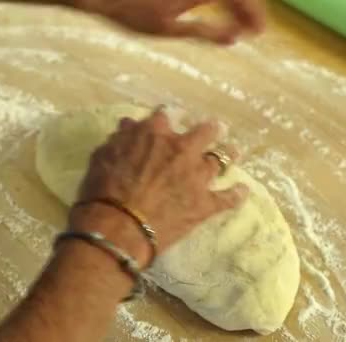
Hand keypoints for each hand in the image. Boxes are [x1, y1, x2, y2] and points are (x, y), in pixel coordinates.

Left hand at [69, 0, 264, 43]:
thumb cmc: (133, 13)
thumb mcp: (170, 28)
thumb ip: (205, 31)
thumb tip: (234, 38)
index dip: (253, 13)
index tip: (259, 32)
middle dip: (248, 6)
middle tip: (252, 28)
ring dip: (235, 3)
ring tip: (239, 19)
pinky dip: (220, 1)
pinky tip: (219, 8)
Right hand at [74, 107, 247, 252]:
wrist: (118, 227)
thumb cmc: (102, 190)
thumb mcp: (103, 156)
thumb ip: (121, 139)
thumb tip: (129, 125)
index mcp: (154, 134)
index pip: (165, 115)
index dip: (168, 115)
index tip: (170, 116)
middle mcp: (181, 149)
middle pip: (204, 132)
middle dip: (210, 129)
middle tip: (214, 128)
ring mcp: (197, 176)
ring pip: (220, 159)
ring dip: (228, 154)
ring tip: (234, 152)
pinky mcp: (205, 203)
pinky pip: (227, 198)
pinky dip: (236, 195)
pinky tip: (243, 191)